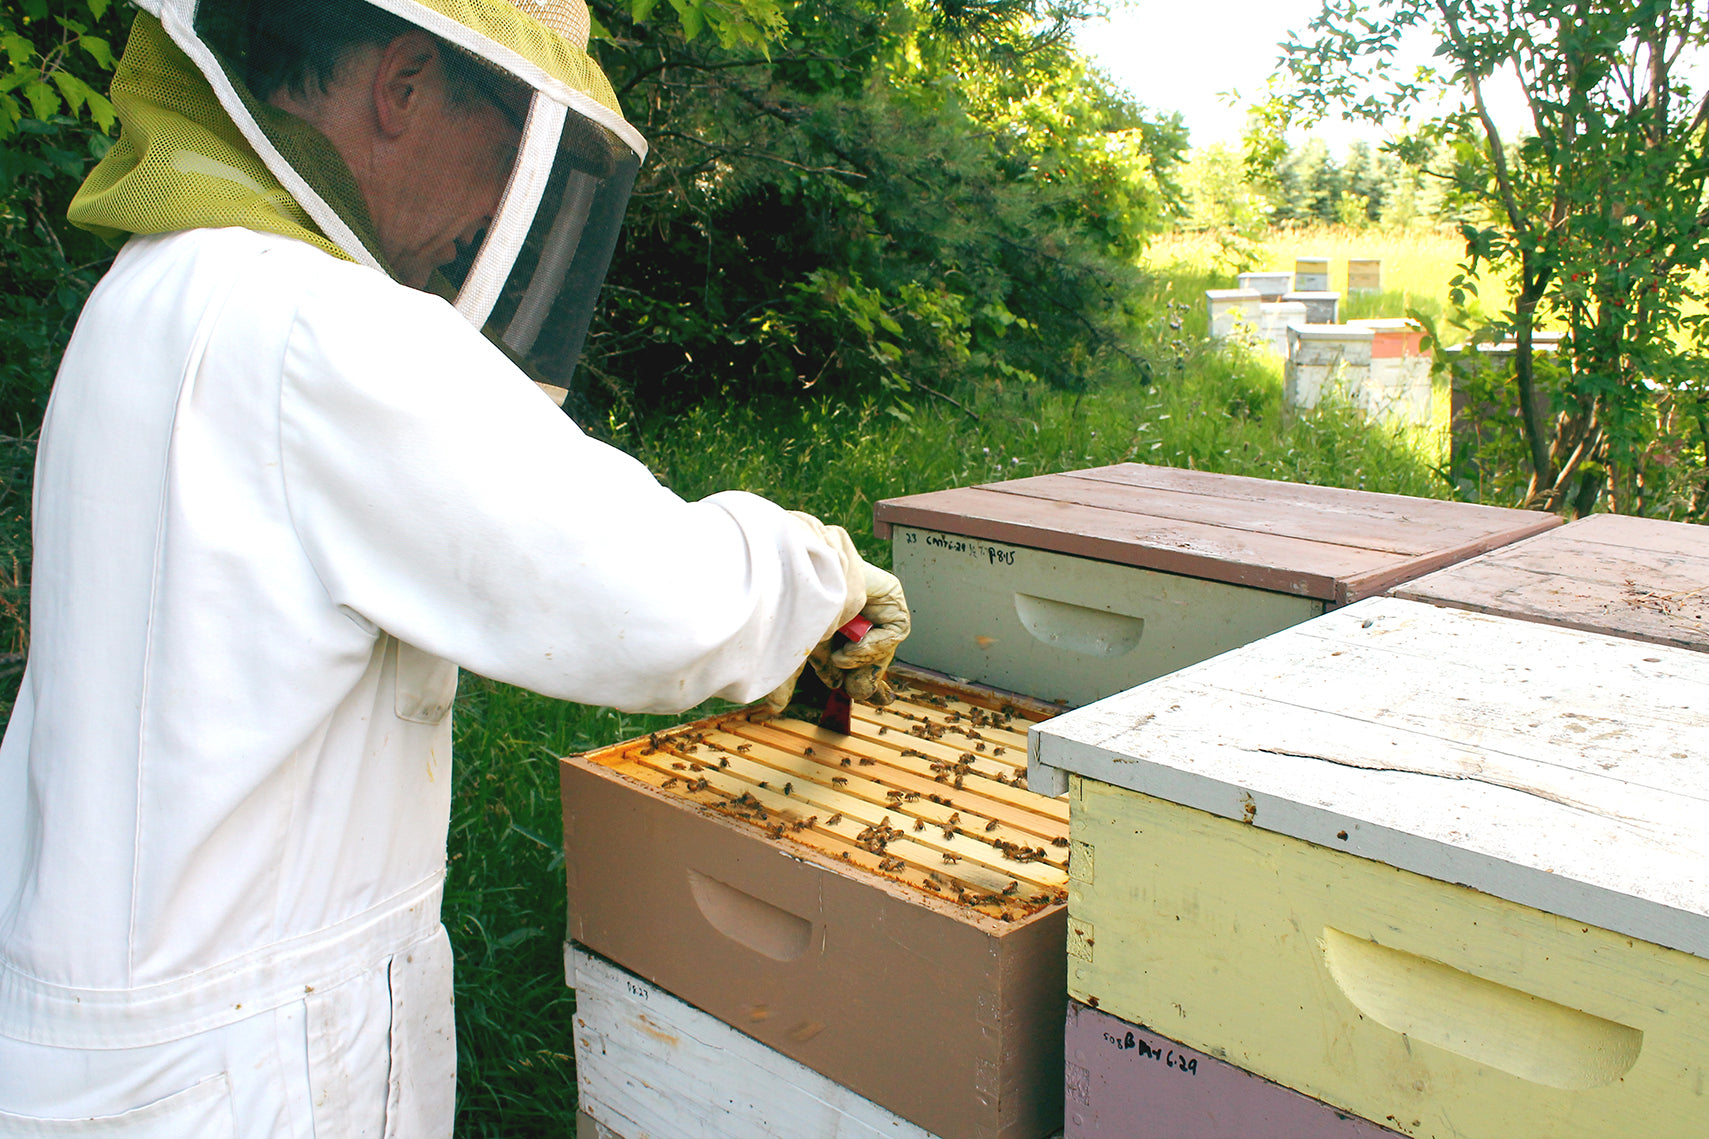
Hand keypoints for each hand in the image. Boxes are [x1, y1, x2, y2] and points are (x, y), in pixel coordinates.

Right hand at [762, 515, 910, 713]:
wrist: (798, 576)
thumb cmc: (789, 605)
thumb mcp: (789, 650)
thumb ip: (786, 678)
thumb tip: (775, 707)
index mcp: (828, 623)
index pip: (847, 655)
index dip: (852, 677)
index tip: (848, 691)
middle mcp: (851, 612)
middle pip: (871, 653)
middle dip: (866, 676)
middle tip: (855, 690)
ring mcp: (870, 603)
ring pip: (882, 645)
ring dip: (863, 661)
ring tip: (840, 660)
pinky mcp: (889, 594)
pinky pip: (896, 629)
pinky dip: (876, 645)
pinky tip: (852, 649)